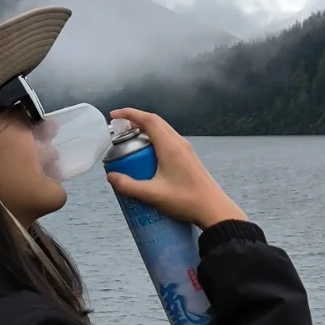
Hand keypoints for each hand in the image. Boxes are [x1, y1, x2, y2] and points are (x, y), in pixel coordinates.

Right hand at [107, 108, 247, 228]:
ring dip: (145, 132)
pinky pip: (168, 141)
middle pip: (155, 123)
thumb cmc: (186, 200)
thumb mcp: (153, 195)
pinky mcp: (188, 158)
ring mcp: (185, 150)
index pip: (148, 120)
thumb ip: (129, 186)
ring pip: (162, 131)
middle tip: (119, 131)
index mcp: (170, 146)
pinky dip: (154, 141)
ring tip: (130, 144)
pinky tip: (147, 157)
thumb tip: (110, 177)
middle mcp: (179, 143)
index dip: (129, 114)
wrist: (213, 210)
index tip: (114, 115)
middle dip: (135, 122)